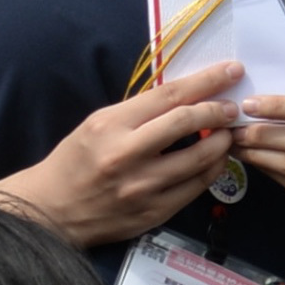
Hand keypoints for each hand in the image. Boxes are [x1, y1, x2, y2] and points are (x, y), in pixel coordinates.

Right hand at [0, 64, 240, 250]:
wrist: (52, 211)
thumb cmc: (75, 162)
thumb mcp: (97, 125)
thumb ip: (138, 112)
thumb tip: (183, 98)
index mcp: (111, 125)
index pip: (169, 95)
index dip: (206, 81)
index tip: (230, 71)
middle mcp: (128, 154)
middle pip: (187, 122)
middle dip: (219, 109)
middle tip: (232, 107)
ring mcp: (143, 187)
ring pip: (200, 158)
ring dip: (222, 142)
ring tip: (227, 134)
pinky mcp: (154, 212)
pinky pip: (195, 187)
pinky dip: (212, 170)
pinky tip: (215, 160)